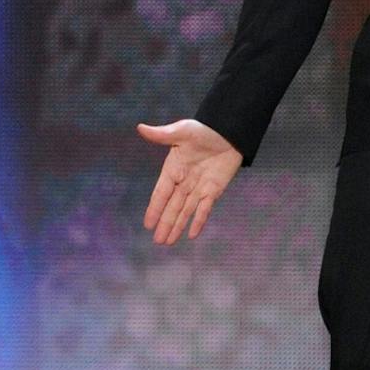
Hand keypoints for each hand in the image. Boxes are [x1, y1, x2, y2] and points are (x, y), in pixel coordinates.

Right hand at [137, 119, 242, 244]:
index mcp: (173, 169)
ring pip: (186, 211)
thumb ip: (162, 134)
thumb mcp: (183, 132)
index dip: (154, 209)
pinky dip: (199, 221)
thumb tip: (140, 128)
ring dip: (177, 226)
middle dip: (166, 224)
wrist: (229, 131)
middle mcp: (184, 182)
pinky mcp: (214, 189)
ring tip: (168, 242)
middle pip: (172, 207)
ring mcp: (199, 187)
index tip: (147, 224)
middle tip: (158, 241)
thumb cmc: (204, 129)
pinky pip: (205, 208)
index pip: (161, 193)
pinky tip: (192, 235)